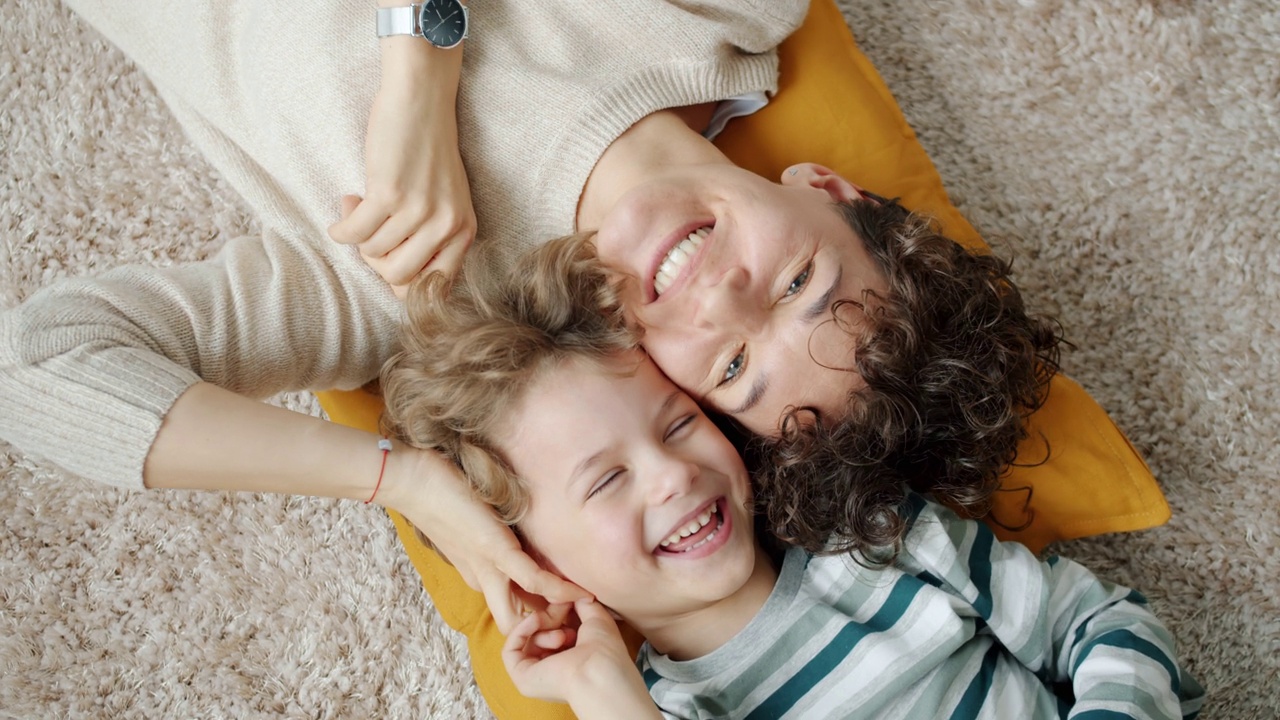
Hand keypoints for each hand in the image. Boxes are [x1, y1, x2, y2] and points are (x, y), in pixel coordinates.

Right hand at [329, 49, 475, 295]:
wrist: (422, 101)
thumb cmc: (429, 151)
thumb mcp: (446, 201)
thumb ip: (433, 240)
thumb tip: (396, 286)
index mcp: (464, 232)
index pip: (432, 288)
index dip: (404, 279)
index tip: (391, 256)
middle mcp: (446, 226)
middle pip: (398, 278)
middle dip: (377, 261)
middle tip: (372, 232)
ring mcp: (419, 212)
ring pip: (373, 254)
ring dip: (358, 235)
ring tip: (360, 206)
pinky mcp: (388, 195)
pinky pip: (353, 233)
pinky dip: (340, 228)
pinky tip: (344, 210)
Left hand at [379, 445, 590, 632]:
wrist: (412, 484)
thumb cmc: (438, 496)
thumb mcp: (470, 523)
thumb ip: (494, 533)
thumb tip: (520, 528)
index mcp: (477, 574)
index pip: (511, 608)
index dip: (537, 613)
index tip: (564, 602)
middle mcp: (482, 579)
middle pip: (516, 623)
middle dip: (546, 625)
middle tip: (574, 614)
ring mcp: (488, 568)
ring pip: (523, 615)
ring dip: (555, 614)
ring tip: (586, 605)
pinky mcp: (496, 551)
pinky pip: (533, 580)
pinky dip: (559, 589)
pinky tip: (581, 592)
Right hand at [503, 598, 643, 705]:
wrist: (599, 671)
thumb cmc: (605, 650)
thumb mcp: (595, 617)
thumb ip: (582, 603)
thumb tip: (572, 591)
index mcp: (570, 660)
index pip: (554, 631)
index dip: (558, 614)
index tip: (568, 602)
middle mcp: (552, 669)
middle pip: (538, 634)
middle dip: (550, 618)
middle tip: (563, 610)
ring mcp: (536, 675)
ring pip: (526, 640)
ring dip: (539, 626)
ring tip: (561, 632)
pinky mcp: (522, 678)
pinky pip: (510, 650)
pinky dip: (520, 630)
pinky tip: (535, 619)